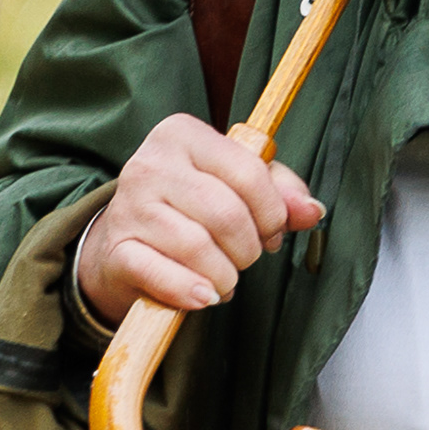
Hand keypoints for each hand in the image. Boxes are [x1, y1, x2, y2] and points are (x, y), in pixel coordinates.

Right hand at [74, 113, 323, 324]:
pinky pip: (163, 274)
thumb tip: (312, 210)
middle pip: (227, 214)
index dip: (272, 213)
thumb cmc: (188, 209)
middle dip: (249, 249)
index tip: (270, 231)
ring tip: (223, 279)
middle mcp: (150, 162)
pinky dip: (191, 292)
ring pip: (198, 247)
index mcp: (182, 133)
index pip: (248, 172)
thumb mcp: (235, 185)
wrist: (122, 243)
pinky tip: (203, 296)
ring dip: (224, 277)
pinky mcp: (116, 249)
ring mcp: (128, 206)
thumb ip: (279, 191)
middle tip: (245, 259)